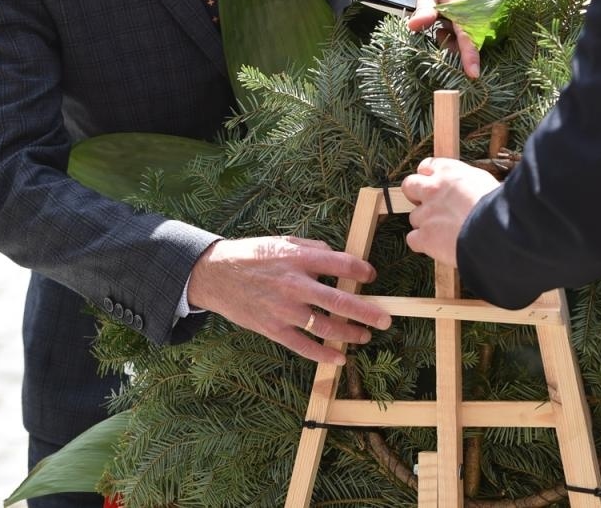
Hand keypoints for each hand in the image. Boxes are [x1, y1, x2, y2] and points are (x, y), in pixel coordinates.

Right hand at [186, 235, 392, 365]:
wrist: (215, 274)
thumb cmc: (251, 255)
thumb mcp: (282, 242)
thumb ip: (311, 248)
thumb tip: (335, 254)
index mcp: (299, 259)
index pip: (341, 264)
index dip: (362, 271)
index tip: (371, 277)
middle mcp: (295, 285)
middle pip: (339, 300)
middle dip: (367, 311)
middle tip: (386, 318)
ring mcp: (284, 310)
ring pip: (325, 327)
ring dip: (349, 334)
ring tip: (365, 336)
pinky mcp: (273, 329)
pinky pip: (303, 346)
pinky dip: (323, 355)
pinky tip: (339, 358)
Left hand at [402, 158, 501, 267]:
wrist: (497, 230)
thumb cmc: (499, 206)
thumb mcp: (483, 182)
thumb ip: (465, 183)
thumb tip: (465, 189)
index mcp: (449, 171)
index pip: (426, 166)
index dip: (429, 177)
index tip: (435, 184)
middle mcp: (433, 188)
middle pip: (409, 185)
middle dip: (415, 195)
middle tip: (429, 205)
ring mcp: (426, 213)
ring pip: (414, 217)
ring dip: (425, 223)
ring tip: (444, 232)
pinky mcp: (424, 237)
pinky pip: (413, 239)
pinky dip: (423, 244)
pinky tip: (438, 246)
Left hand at [408, 0, 498, 78]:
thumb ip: (423, 9)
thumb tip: (414, 27)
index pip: (468, 32)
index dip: (470, 54)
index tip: (474, 74)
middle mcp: (484, 6)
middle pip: (474, 40)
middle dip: (455, 44)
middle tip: (440, 30)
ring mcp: (494, 10)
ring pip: (480, 39)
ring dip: (461, 39)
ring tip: (448, 23)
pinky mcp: (497, 13)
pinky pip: (486, 33)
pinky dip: (470, 33)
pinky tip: (459, 22)